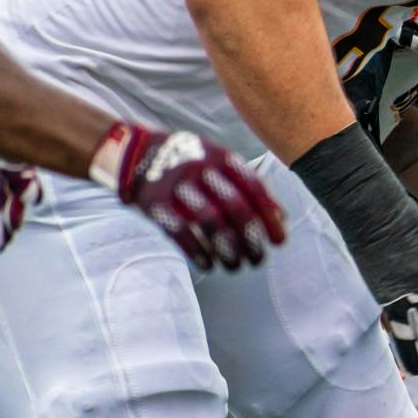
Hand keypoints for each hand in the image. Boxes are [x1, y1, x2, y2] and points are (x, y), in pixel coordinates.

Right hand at [88, 123, 285, 270]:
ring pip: (209, 221)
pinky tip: (209, 265)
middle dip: (251, 238)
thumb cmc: (192, 163)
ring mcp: (176, 185)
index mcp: (223, 158)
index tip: (280, 241)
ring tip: (236, 266)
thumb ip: (250, 186)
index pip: (254, 189)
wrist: (136, 151)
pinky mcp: (155, 202)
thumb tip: (281, 217)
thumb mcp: (222, 164)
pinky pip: (180, 232)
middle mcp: (201, 169)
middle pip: (234, 207)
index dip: (270, 218)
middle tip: (259, 259)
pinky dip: (197, 252)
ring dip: (227, 249)